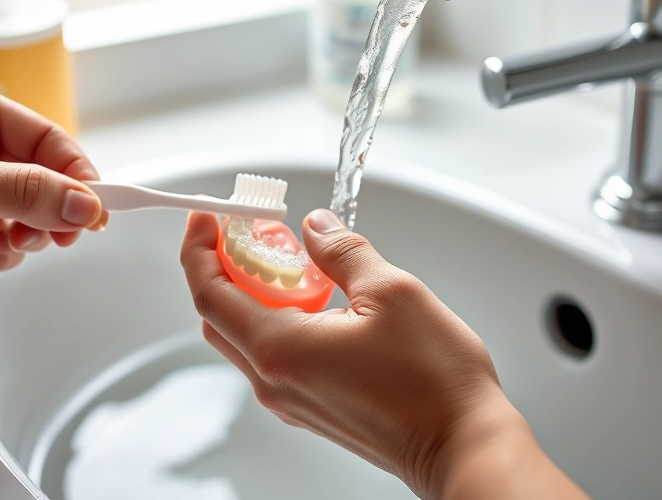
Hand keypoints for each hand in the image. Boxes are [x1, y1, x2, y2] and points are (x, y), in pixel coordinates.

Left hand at [0, 85, 106, 294]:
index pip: (54, 143)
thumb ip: (27, 194)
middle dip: (48, 215)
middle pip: (47, 183)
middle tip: (45, 236)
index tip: (97, 213)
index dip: (79, 178)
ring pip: (28, 218)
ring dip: (18, 239)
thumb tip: (86, 203)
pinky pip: (1, 243)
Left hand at [180, 209, 587, 498]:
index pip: (210, 292)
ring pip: (244, 336)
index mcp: (282, 349)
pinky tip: (314, 299)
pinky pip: (272, 355)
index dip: (200, 248)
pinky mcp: (310, 407)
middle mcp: (275, 380)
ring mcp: (290, 399)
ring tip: (288, 259)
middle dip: (223, 266)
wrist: (461, 445)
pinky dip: (275, 318)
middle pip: (219, 315)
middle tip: (249, 231)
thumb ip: (343, 252)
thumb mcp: (392, 292)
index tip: (206, 217)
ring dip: (252, 292)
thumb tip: (317, 228)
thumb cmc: (435, 384)